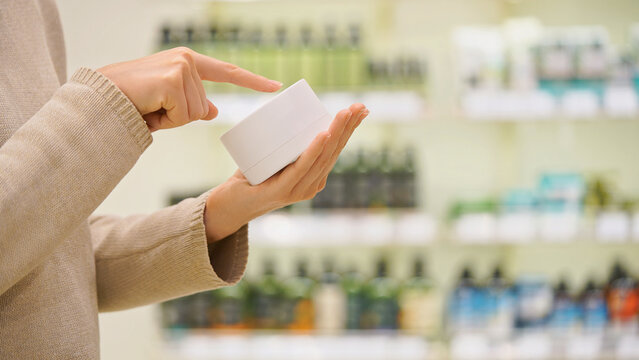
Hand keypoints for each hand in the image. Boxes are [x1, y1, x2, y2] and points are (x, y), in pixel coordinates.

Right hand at [97, 47, 281, 131]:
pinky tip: (148, 108)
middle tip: (152, 107)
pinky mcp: (173, 80)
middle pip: (203, 107)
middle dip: (178, 117)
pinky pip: (183, 116)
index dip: (253, 81)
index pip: (227, 72)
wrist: (99, 100)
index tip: (276, 87)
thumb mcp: (166, 104)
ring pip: (194, 114)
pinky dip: (165, 121)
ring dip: (171, 119)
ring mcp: (180, 68)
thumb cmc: (130, 101)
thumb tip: (213, 111)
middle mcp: (186, 60)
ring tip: (148, 107)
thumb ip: (192, 104)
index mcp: (187, 62)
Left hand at [204, 103, 368, 241]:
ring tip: (343, 113)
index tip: (360, 109)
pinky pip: (301, 167)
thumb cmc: (249, 181)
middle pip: (333, 152)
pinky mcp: (282, 190)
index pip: (335, 149)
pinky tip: (323, 136)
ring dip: (334, 132)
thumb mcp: (272, 159)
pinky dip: (313, 150)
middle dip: (348, 127)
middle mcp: (311, 185)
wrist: (228, 208)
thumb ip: (281, 143)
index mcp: (313, 177)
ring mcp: (298, 190)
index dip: (349, 129)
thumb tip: (283, 110)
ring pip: (321, 157)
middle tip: (359, 106)